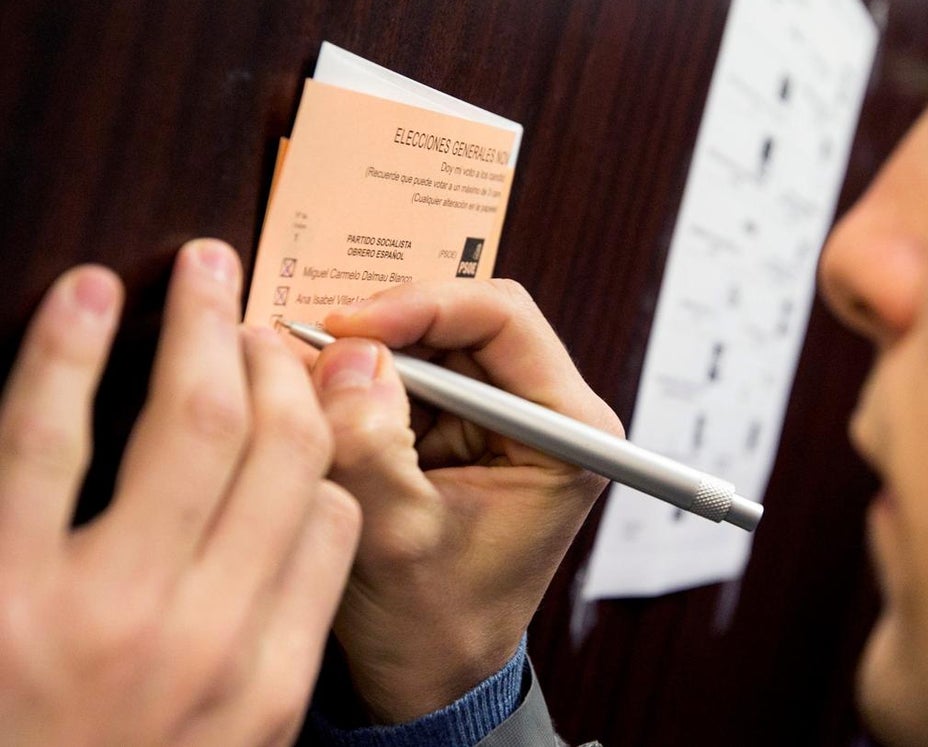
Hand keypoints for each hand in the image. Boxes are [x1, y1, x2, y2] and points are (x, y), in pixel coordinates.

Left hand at [0, 240, 359, 745]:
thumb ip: (269, 651)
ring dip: (200, 327)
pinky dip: (69, 350)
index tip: (295, 392)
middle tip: (256, 317)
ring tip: (201, 267)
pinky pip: (42, 438)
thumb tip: (307, 525)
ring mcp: (101, 613)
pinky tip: (85, 296)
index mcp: (263, 682)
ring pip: (193, 423)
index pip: (331, 520)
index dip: (320, 435)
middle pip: (280, 450)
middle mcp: (204, 639)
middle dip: (276, 360)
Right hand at [314, 279, 621, 722]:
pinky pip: (407, 375)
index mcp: (569, 434)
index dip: (424, 306)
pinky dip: (361, 382)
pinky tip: (322, 403)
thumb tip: (346, 354)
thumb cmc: (434, 624)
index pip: (505, 321)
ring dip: (367, 356)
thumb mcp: (397, 540)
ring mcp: (499, 415)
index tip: (351, 325)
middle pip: (464, 319)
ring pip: (428, 343)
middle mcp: (544, 412)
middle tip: (312, 346)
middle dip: (385, 330)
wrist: (427, 670)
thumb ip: (371, 446)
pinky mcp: (460, 427)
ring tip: (308, 379)